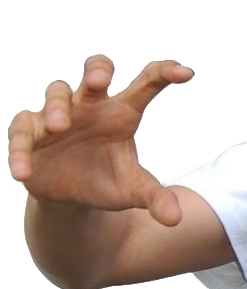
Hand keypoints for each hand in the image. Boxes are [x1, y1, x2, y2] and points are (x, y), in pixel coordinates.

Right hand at [8, 54, 193, 225]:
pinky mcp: (29, 133)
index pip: (146, 84)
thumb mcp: (133, 191)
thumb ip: (155, 198)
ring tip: (59, 127)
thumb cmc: (107, 180)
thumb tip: (175, 219)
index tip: (185, 73)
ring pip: (56, 92)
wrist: (72, 197)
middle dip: (97, 69)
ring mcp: (58, 115)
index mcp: (121, 112)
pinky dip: (19, 150)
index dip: (163, 73)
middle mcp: (90, 106)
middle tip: (100, 80)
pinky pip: (20, 132)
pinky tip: (22, 173)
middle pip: (95, 70)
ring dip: (56, 106)